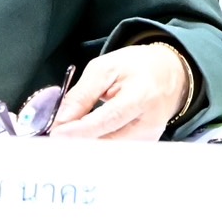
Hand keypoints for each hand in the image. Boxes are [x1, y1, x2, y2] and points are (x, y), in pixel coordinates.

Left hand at [48, 43, 190, 140]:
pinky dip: (96, 148)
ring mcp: (149, 140)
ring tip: (64, 139)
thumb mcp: (105, 67)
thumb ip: (82, 94)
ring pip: (111, 153)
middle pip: (110, 143)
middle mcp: (149, 124)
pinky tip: (81, 143)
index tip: (56, 133)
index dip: (81, 129)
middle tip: (53, 139)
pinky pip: (116, 153)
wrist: (169, 75)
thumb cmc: (136, 68)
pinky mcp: (145, 148)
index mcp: (141, 96)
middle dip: (78, 143)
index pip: (109, 119)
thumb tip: (61, 120)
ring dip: (85, 148)